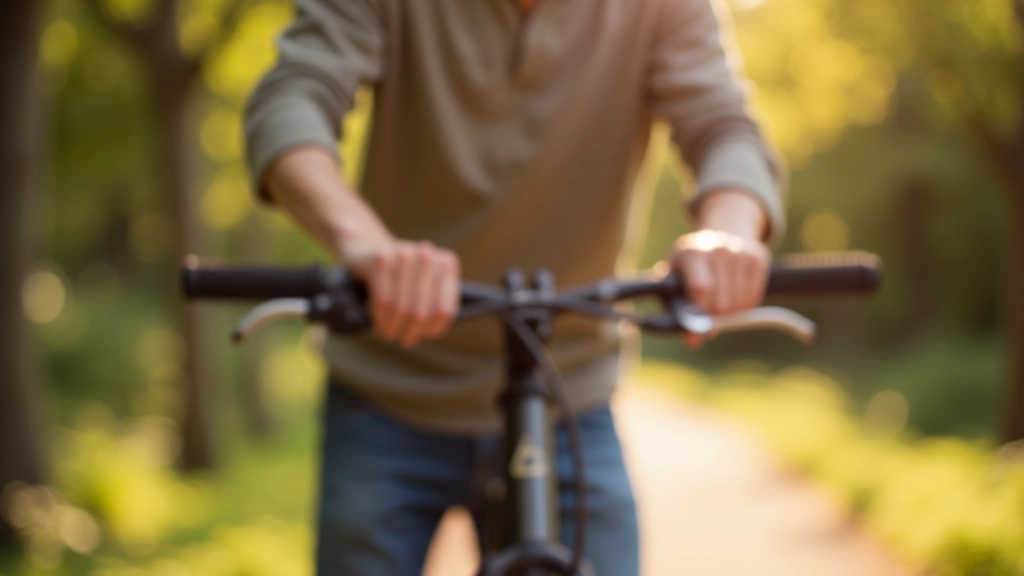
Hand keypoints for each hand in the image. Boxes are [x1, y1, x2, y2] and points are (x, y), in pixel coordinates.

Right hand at [342, 235, 460, 348]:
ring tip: (390, 334)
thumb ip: (434, 303)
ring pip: (401, 307)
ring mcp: (403, 254)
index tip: (426, 335)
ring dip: (394, 327)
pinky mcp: (380, 259)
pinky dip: (380, 317)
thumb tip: (431, 332)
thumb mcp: (424, 283)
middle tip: (405, 340)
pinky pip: (382, 300)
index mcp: (446, 262)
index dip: (436, 327)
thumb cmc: (403, 274)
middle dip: (412, 331)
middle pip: (421, 310)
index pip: (445, 307)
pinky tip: (380, 323)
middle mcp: (427, 255)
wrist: (368, 247)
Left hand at [670, 189, 772, 349]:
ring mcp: (740, 252)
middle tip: (707, 321)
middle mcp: (718, 249)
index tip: (696, 336)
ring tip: (718, 306)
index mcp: (692, 253)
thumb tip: (693, 341)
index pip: (701, 289)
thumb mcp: (674, 278)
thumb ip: (676, 307)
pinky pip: (753, 299)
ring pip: (739, 304)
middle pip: (722, 302)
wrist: (721, 233)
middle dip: (713, 319)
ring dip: (729, 315)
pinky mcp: (758, 258)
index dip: (700, 315)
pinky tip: (733, 296)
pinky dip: (744, 307)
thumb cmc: (691, 264)